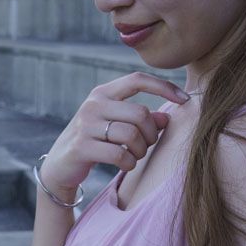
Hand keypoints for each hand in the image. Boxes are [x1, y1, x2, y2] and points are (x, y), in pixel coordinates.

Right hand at [39, 72, 188, 197]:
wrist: (60, 165)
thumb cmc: (95, 141)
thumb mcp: (116, 125)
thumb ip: (141, 120)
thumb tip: (168, 117)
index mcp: (103, 93)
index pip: (137, 80)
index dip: (163, 87)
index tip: (185, 99)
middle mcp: (93, 104)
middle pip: (140, 113)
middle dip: (151, 133)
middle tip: (147, 145)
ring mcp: (86, 125)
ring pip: (132, 135)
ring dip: (141, 150)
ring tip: (135, 155)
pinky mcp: (82, 147)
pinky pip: (120, 154)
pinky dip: (129, 163)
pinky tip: (125, 164)